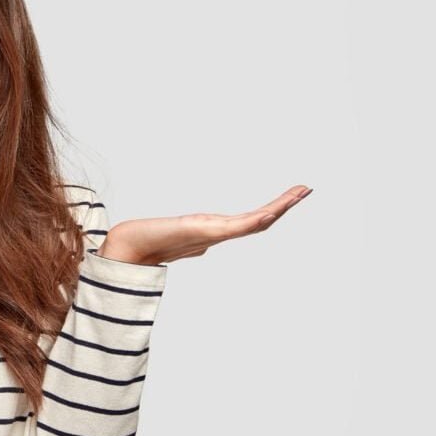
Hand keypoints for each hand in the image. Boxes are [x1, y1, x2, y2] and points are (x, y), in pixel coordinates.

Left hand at [97, 185, 312, 265]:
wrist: (128, 246)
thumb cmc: (147, 240)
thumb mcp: (178, 234)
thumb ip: (194, 238)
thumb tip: (202, 239)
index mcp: (214, 232)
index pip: (251, 221)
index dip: (274, 210)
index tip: (292, 196)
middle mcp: (216, 234)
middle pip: (259, 221)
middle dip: (284, 206)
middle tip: (306, 189)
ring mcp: (211, 235)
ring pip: (252, 223)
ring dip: (277, 209)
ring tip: (298, 193)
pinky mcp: (200, 234)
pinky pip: (233, 228)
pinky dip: (253, 221)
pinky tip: (268, 213)